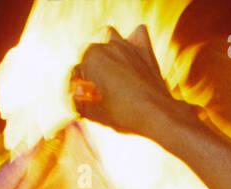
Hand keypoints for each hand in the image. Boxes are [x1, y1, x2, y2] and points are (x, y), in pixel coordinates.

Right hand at [70, 25, 189, 138]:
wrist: (157, 114)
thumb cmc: (124, 114)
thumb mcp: (95, 114)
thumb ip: (78, 104)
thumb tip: (73, 98)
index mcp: (91, 59)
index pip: (75, 71)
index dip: (74, 88)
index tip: (79, 100)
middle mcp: (107, 46)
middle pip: (89, 52)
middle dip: (88, 68)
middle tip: (92, 89)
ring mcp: (127, 46)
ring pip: (109, 35)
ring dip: (105, 48)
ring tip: (107, 67)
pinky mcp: (145, 50)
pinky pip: (138, 33)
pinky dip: (133, 40)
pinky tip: (131, 53)